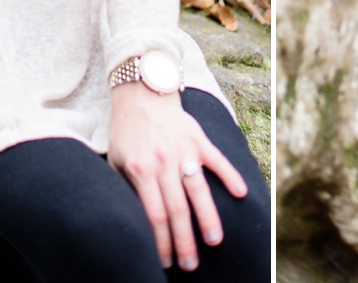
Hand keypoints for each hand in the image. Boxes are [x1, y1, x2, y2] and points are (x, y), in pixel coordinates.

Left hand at [108, 83, 248, 270]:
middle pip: (177, 208)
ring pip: (198, 189)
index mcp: (142, 170)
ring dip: (207, 217)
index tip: (167, 261)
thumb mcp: (116, 161)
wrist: (142, 93)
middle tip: (191, 265)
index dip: (161, 241)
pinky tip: (241, 194)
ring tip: (215, 241)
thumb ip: (126, 189)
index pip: (154, 214)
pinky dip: (230, 176)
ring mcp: (184, 149)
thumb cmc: (127, 132)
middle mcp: (164, 162)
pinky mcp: (199, 138)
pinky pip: (217, 159)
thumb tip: (134, 222)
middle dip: (184, 240)